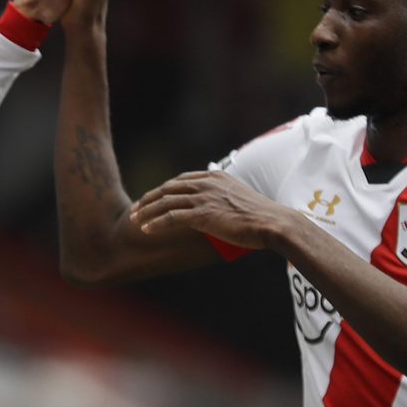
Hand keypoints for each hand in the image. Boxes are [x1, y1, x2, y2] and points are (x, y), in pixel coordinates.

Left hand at [130, 171, 289, 249]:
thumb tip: (219, 210)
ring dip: (146, 210)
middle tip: (135, 209)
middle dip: (149, 198)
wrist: (272, 223)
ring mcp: (204, 198)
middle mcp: (207, 183)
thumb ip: (226, 198)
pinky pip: (172, 217)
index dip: (164, 189)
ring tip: (134, 220)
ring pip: (166, 201)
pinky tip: (146, 229)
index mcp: (215, 177)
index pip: (181, 179)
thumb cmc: (261, 216)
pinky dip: (156, 223)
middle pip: (169, 188)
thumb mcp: (241, 198)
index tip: (153, 198)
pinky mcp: (203, 214)